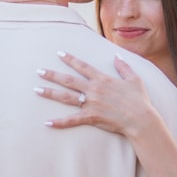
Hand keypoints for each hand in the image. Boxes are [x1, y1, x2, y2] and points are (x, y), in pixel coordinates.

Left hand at [35, 52, 160, 139]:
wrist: (140, 119)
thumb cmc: (139, 100)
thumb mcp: (134, 79)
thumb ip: (124, 67)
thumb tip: (117, 56)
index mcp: (102, 79)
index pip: (82, 66)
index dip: (70, 59)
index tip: (59, 53)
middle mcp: (93, 89)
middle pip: (68, 80)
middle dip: (52, 75)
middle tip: (39, 71)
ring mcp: (91, 103)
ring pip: (65, 97)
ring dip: (50, 93)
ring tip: (36, 90)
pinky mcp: (91, 117)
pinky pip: (71, 120)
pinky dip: (59, 122)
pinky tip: (47, 123)